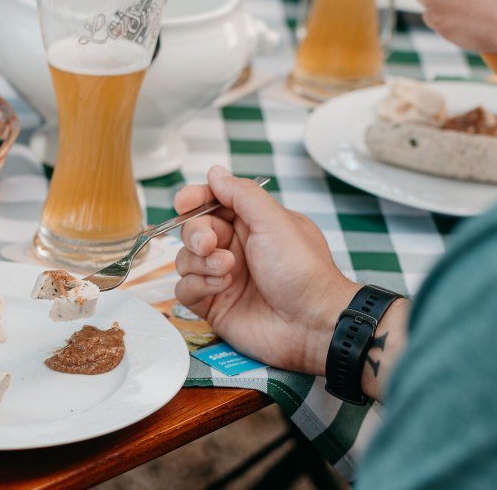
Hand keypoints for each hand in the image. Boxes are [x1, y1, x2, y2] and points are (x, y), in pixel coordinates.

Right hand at [173, 166, 357, 375]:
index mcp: (252, 223)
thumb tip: (216, 173)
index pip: (212, 202)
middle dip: (196, 234)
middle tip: (210, 244)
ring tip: (228, 270)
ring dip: (201, 262)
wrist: (312, 323)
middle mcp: (235, 248)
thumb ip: (242, 194)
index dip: (195, 199)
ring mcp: (222, 277)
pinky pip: (184, 289)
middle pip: (193, 230)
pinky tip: (222, 288)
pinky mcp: (213, 304)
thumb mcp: (274, 221)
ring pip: (185, 259)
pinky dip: (197, 285)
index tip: (184, 203)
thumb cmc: (303, 271)